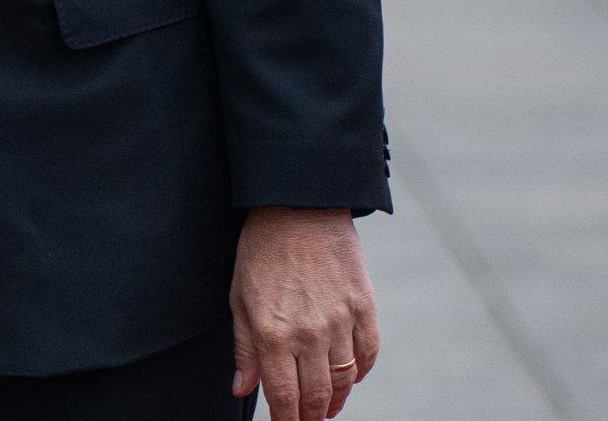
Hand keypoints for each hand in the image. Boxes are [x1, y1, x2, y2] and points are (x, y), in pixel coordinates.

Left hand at [232, 207, 379, 420]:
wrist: (298, 208)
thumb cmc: (261, 253)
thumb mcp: (239, 299)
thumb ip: (244, 348)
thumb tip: (242, 389)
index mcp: (273, 334)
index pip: (284, 396)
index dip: (287, 420)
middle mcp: (309, 334)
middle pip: (318, 395)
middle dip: (312, 416)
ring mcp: (341, 322)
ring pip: (345, 379)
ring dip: (337, 399)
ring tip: (327, 407)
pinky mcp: (365, 307)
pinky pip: (368, 353)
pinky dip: (361, 371)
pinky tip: (351, 376)